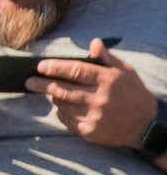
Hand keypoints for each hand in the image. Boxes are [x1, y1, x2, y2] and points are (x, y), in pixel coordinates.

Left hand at [30, 38, 158, 146]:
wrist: (146, 125)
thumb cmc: (134, 94)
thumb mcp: (126, 72)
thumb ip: (106, 58)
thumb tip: (94, 43)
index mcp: (107, 80)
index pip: (75, 71)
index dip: (55, 68)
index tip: (40, 66)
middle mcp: (99, 98)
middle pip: (61, 89)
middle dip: (41, 84)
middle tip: (29, 81)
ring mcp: (93, 116)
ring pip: (61, 104)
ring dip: (53, 97)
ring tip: (50, 92)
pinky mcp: (89, 131)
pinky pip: (66, 120)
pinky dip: (61, 112)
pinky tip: (63, 107)